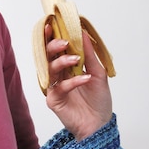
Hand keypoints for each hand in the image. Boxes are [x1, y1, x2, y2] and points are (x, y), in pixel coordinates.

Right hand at [44, 25, 112, 140]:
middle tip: (65, 43)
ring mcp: (54, 87)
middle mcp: (58, 75)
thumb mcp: (98, 73)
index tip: (52, 24)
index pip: (56, 48)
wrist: (100, 124)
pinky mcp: (54, 100)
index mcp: (67, 66)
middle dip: (53, 46)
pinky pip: (59, 87)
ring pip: (50, 69)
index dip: (51, 37)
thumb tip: (83, 32)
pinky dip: (72, 81)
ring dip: (62, 61)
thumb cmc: (99, 100)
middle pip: (47, 56)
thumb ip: (89, 54)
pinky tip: (84, 78)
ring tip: (76, 59)